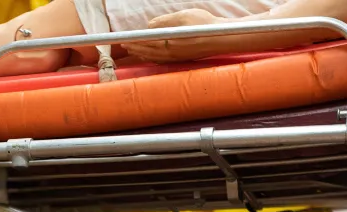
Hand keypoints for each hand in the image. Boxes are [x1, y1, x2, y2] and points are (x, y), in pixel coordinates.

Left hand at [124, 9, 238, 62]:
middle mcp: (170, 53)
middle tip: (125, 45)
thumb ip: (164, 21)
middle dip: (135, 48)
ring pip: (153, 58)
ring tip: (134, 50)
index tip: (124, 40)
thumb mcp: (183, 16)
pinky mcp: (181, 59)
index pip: (145, 43)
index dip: (134, 42)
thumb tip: (149, 26)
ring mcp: (175, 58)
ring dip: (142, 54)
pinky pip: (161, 61)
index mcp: (168, 43)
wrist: (221, 38)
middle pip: (147, 52)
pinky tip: (150, 56)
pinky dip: (152, 59)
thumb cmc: (204, 25)